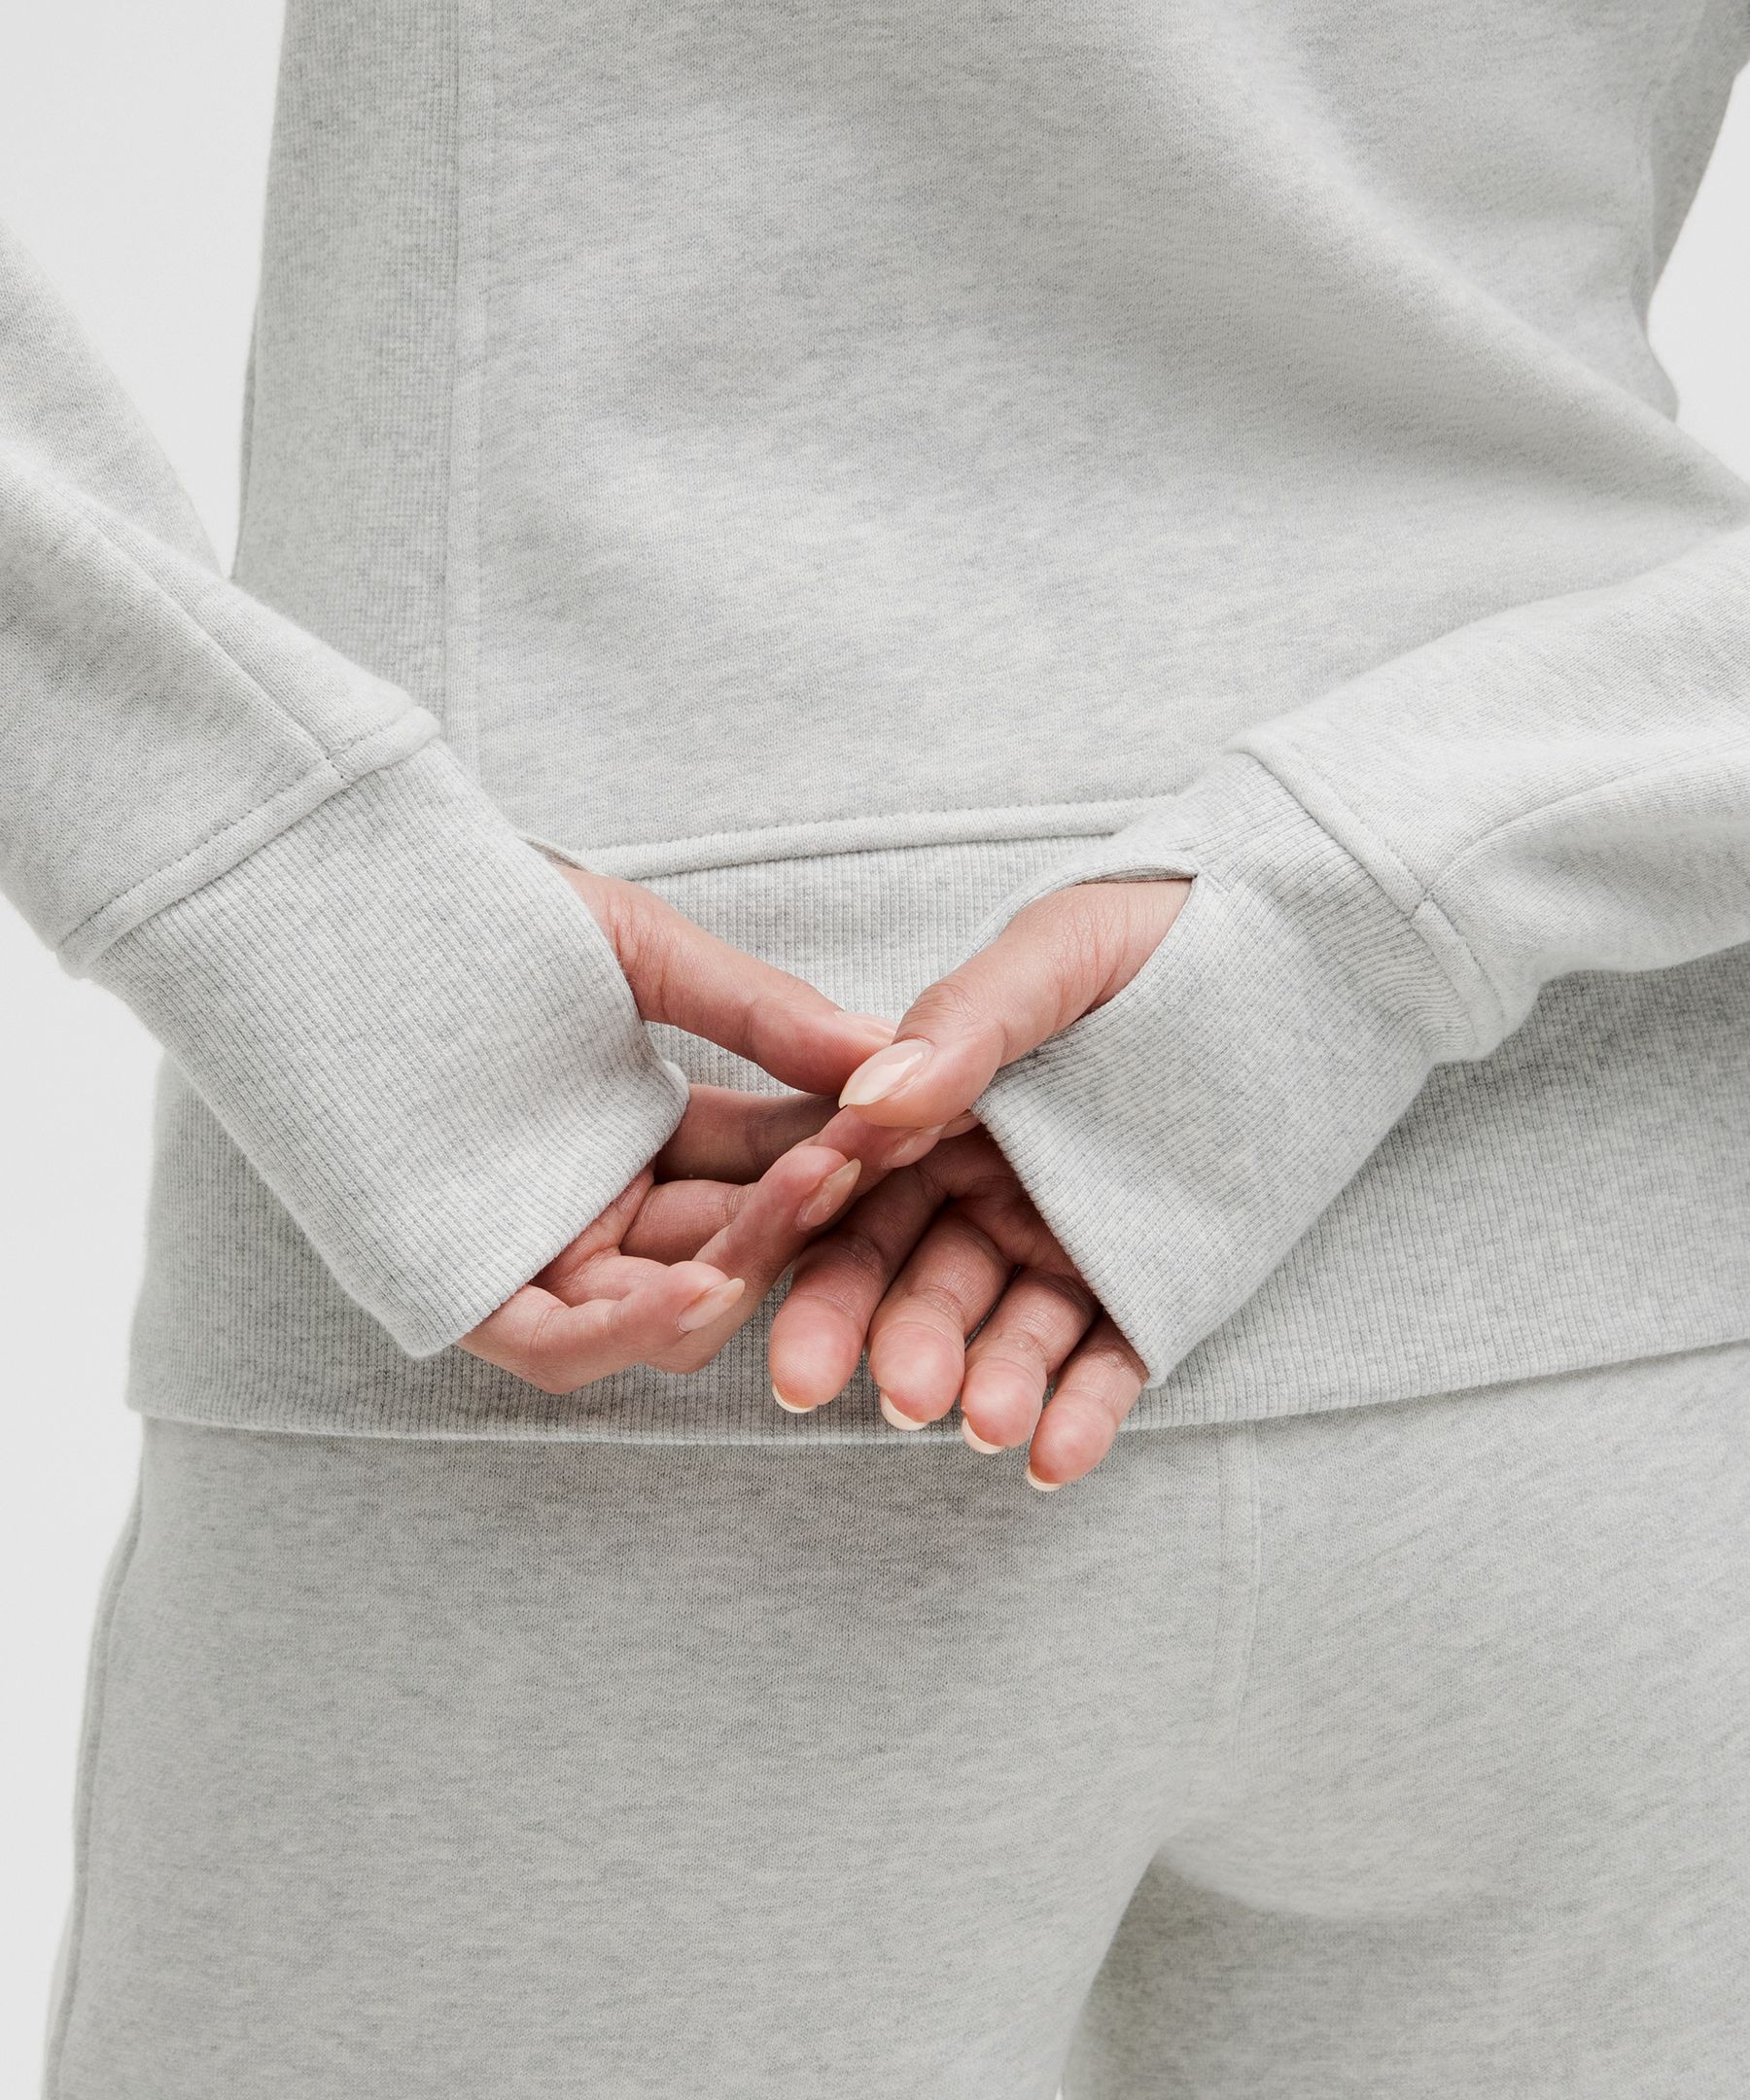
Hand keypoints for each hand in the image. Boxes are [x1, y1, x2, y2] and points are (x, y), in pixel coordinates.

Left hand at [460, 866, 896, 1389]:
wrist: (327, 891)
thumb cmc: (468, 906)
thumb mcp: (636, 948)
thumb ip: (757, 1008)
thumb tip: (893, 1053)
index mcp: (645, 1137)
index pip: (769, 1171)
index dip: (843, 1155)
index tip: (916, 1121)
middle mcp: (601, 1206)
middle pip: (734, 1248)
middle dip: (807, 1213)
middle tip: (865, 1156)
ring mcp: (535, 1249)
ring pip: (664, 1313)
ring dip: (744, 1270)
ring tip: (799, 1203)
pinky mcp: (460, 1284)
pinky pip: (561, 1344)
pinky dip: (635, 1329)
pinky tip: (708, 1282)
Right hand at [768, 877, 1192, 1484]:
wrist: (1318, 945)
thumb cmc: (1170, 926)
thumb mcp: (1059, 954)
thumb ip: (965, 1022)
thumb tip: (868, 1101)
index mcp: (940, 1111)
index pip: (856, 1203)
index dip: (819, 1269)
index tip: (787, 1330)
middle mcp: (989, 1187)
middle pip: (920, 1282)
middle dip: (899, 1344)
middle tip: (896, 1393)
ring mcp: (1068, 1241)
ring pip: (1012, 1333)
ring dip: (994, 1385)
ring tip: (989, 1424)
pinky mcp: (1151, 1283)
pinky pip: (1108, 1359)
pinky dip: (1081, 1412)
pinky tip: (1052, 1460)